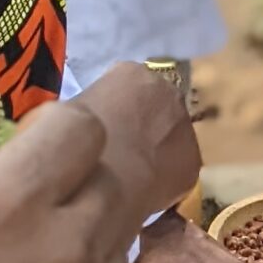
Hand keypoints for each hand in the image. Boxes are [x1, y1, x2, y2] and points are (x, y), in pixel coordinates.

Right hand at [0, 98, 140, 262]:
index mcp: (10, 203)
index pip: (79, 129)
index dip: (52, 129)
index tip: (22, 148)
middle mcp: (67, 247)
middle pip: (106, 180)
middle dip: (72, 177)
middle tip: (22, 205)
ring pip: (115, 237)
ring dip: (80, 232)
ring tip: (24, 260)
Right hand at [77, 61, 201, 226]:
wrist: (99, 180)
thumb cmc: (69, 142)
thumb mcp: (69, 111)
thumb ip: (86, 108)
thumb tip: (83, 121)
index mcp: (133, 73)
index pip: (127, 85)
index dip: (114, 108)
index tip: (102, 126)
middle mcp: (168, 92)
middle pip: (154, 108)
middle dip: (141, 126)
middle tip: (118, 151)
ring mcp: (185, 127)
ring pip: (169, 138)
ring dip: (155, 150)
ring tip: (129, 174)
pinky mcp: (193, 162)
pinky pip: (176, 168)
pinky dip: (163, 177)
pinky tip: (142, 189)